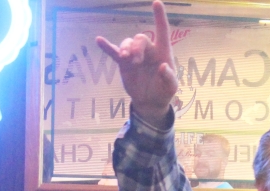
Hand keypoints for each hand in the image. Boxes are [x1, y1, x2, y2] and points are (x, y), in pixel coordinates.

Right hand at [96, 0, 177, 127]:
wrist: (150, 102)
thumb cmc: (163, 91)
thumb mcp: (171, 87)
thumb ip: (169, 77)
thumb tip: (163, 66)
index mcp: (162, 52)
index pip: (162, 32)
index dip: (160, 18)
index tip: (157, 3)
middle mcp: (148, 50)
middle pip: (140, 39)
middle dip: (137, 47)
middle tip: (135, 60)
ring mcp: (134, 55)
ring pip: (127, 43)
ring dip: (125, 49)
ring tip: (125, 59)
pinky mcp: (124, 63)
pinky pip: (114, 52)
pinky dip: (107, 46)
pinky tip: (99, 40)